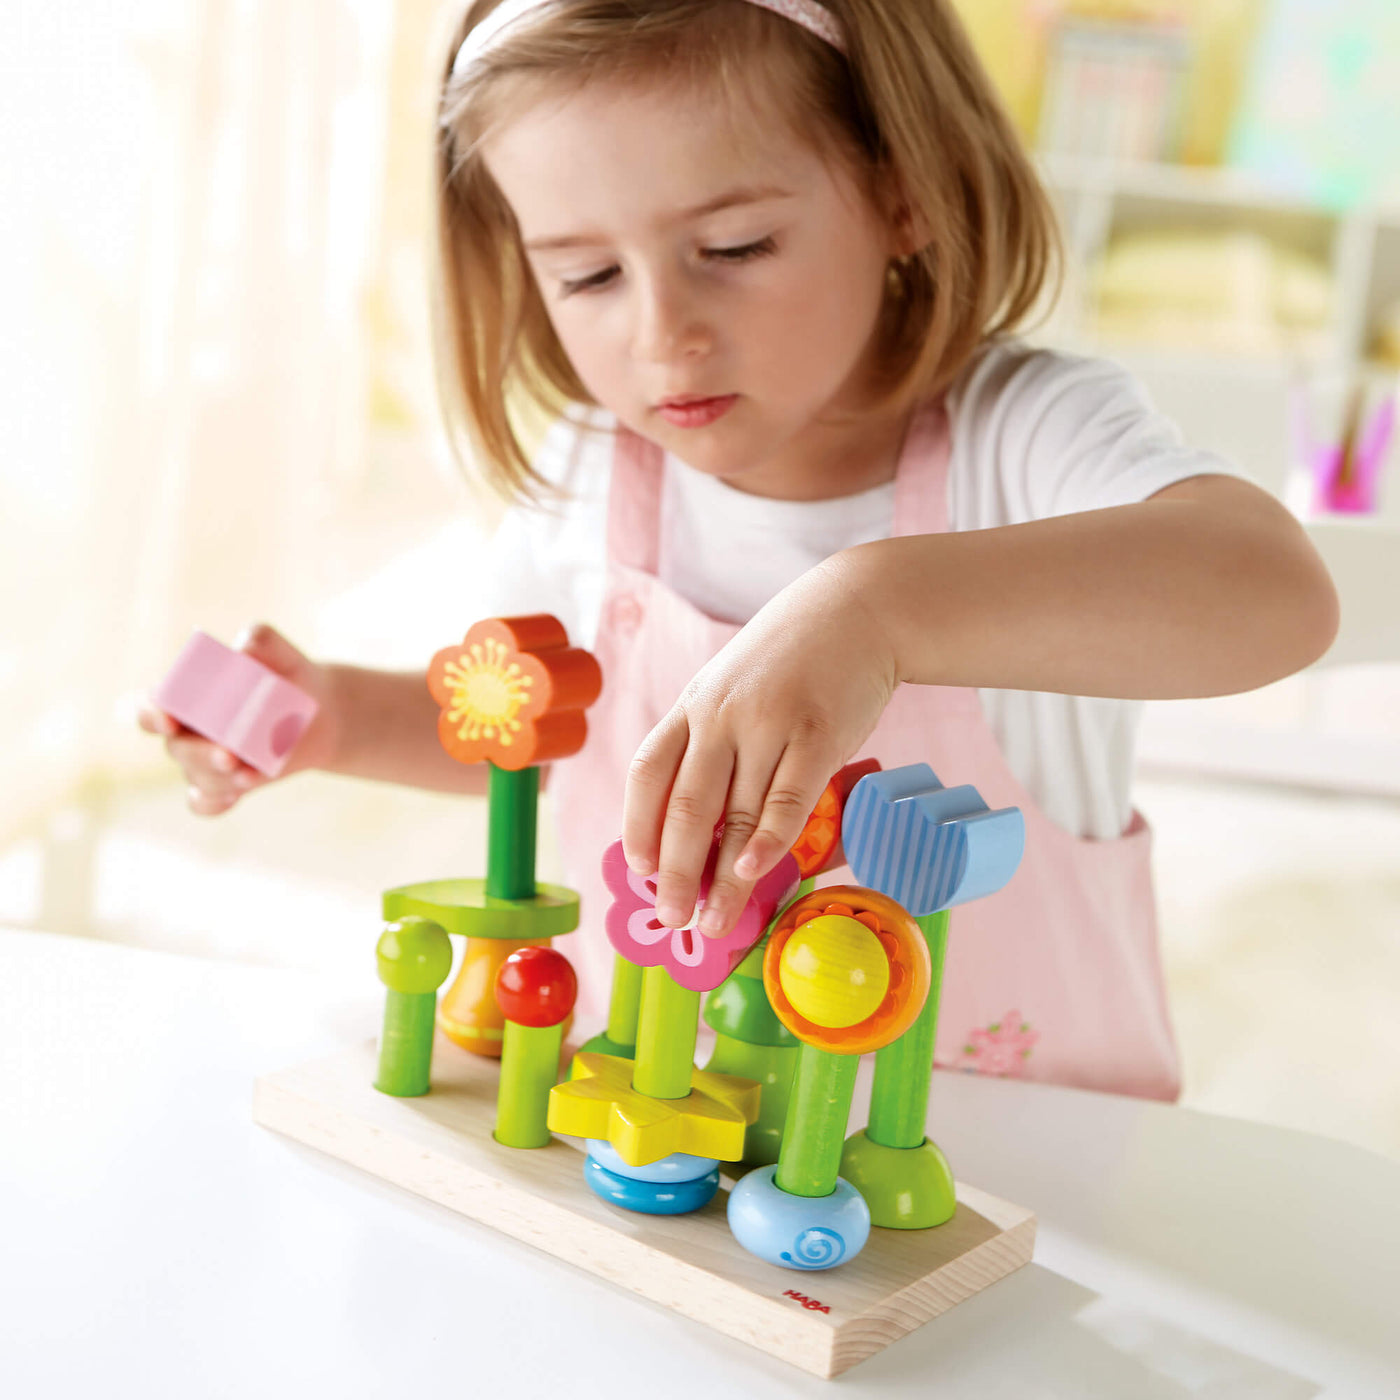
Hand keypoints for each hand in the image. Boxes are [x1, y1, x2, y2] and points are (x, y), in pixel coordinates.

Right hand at [138, 624, 339, 815]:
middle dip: (199, 753)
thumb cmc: (287, 674)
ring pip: (197, 778)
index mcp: (185, 695)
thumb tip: (244, 649)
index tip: (168, 719)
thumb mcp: (281, 652)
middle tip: (228, 754)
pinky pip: (205, 804)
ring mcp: (203, 762)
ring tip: (250, 774)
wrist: (320, 711)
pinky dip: (214, 803)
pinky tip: (235, 794)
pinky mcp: (226, 785)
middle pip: (175, 748)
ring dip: (218, 779)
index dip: (149, 713)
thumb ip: (260, 640)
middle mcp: (185, 731)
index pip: (149, 706)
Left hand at [622, 553, 898, 939]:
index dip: (638, 825)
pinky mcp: (818, 736)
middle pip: (685, 808)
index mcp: (694, 706)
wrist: (856, 610)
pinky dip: (767, 842)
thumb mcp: (733, 687)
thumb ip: (712, 741)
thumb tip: (697, 823)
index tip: (638, 870)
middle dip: (675, 873)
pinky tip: (753, 874)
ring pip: (736, 817)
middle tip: (674, 919)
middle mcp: (722, 716)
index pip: (649, 772)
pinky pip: (787, 801)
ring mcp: (769, 724)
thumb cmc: (792, 661)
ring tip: (716, 923)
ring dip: (722, 880)